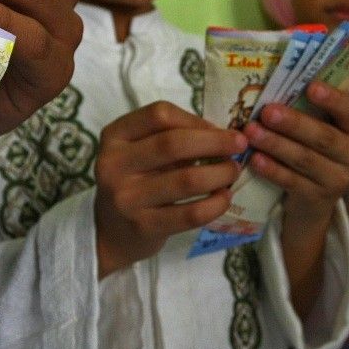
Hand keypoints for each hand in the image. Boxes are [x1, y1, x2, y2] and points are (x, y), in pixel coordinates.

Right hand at [93, 102, 244, 277]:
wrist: (109, 232)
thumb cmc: (135, 182)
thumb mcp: (141, 152)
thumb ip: (172, 138)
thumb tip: (224, 134)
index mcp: (115, 136)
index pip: (159, 115)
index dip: (195, 119)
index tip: (218, 129)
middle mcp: (114, 164)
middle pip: (173, 143)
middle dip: (215, 142)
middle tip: (239, 145)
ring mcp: (127, 198)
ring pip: (186, 179)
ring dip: (220, 173)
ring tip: (233, 171)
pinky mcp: (143, 226)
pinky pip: (190, 213)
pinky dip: (215, 204)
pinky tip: (224, 198)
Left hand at [243, 81, 348, 316]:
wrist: (316, 199)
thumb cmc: (316, 149)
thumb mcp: (324, 128)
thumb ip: (311, 109)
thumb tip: (278, 82)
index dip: (333, 99)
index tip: (310, 86)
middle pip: (324, 138)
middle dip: (294, 123)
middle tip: (267, 111)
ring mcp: (340, 180)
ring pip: (305, 159)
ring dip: (276, 144)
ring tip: (251, 132)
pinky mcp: (319, 199)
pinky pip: (293, 182)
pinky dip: (272, 169)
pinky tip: (255, 159)